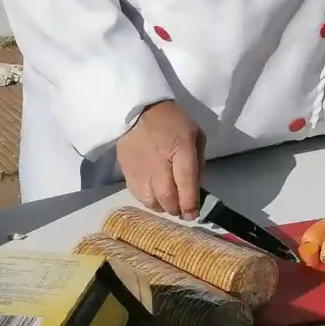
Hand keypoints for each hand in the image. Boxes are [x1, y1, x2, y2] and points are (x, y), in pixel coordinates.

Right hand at [116, 100, 205, 219]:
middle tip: (183, 211)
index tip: (194, 214)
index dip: (190, 202)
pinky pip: (138, 196)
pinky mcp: (126, 173)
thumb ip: (198, 162)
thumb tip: (196, 187)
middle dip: (177, 209)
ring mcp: (140, 170)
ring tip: (169, 204)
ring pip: (151, 202)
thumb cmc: (172, 121)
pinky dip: (149, 201)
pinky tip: (155, 196)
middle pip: (167, 198)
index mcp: (181, 149)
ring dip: (162, 207)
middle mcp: (159, 163)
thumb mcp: (196, 134)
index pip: (186, 182)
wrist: (138, 110)